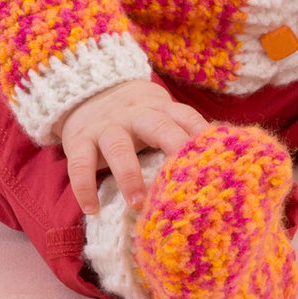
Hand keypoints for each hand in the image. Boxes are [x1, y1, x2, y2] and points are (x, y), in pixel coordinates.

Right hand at [58, 80, 208, 216]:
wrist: (88, 89)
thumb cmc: (135, 116)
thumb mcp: (157, 116)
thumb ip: (177, 135)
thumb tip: (211, 172)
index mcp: (160, 109)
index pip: (186, 116)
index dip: (201, 133)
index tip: (218, 155)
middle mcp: (135, 114)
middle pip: (157, 126)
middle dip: (173, 148)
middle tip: (187, 178)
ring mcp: (106, 126)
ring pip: (118, 146)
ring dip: (129, 174)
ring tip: (137, 203)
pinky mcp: (79, 138)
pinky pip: (80, 163)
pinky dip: (84, 186)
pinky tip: (92, 209)